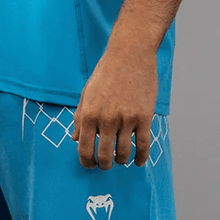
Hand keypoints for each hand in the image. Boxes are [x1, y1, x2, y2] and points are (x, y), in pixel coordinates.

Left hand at [71, 48, 157, 168]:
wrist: (130, 54)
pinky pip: (143, 145)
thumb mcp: (86, 93)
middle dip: (104, 165)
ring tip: (120, 159)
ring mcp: (126, 119)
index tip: (90, 165)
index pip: (84, 149)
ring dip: (121, 160)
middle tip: (105, 164)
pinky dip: (140, 158)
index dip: (86, 162)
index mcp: (89, 114)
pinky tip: (137, 161)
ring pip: (123, 153)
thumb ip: (79, 117)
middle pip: (104, 156)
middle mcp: (106, 119)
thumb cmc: (106, 72)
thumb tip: (74, 140)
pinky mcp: (144, 117)